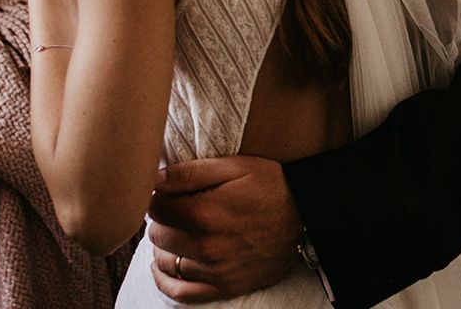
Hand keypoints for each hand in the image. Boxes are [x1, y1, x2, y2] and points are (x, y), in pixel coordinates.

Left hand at [147, 155, 301, 303]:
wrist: (306, 216)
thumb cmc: (270, 185)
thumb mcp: (235, 166)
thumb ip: (190, 172)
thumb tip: (154, 178)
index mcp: (206, 212)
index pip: (155, 207)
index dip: (160, 195)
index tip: (171, 191)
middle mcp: (206, 246)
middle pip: (157, 234)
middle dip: (162, 219)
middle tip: (178, 208)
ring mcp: (214, 271)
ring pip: (164, 262)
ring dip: (165, 245)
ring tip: (178, 231)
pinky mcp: (224, 288)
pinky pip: (179, 293)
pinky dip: (165, 280)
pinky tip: (167, 264)